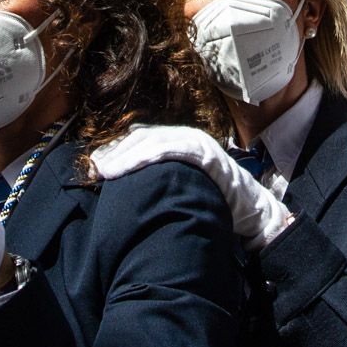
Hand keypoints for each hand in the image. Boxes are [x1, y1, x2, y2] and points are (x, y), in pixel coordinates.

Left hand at [89, 125, 290, 250]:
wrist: (250, 208)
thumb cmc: (214, 201)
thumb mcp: (181, 186)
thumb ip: (161, 180)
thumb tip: (129, 188)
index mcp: (179, 144)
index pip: (141, 140)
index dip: (118, 152)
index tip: (97, 165)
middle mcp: (186, 137)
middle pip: (143, 138)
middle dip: (117, 153)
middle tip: (96, 169)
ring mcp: (196, 142)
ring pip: (153, 141)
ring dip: (126, 155)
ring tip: (106, 170)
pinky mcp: (203, 151)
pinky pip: (169, 148)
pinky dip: (146, 156)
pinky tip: (128, 167)